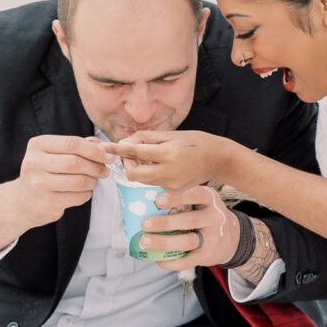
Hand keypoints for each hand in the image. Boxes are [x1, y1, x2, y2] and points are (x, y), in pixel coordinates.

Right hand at [4, 135, 113, 231]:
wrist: (23, 201)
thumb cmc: (44, 172)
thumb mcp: (55, 153)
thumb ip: (78, 146)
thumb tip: (102, 146)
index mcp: (38, 145)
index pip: (72, 143)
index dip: (94, 150)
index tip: (108, 155)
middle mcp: (34, 163)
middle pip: (75, 163)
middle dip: (96, 167)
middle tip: (105, 170)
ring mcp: (38, 184)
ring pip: (79, 181)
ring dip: (93, 182)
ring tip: (93, 181)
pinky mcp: (46, 202)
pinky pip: (77, 197)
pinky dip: (86, 194)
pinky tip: (83, 192)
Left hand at [102, 130, 232, 192]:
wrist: (219, 159)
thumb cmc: (197, 143)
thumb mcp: (173, 134)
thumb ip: (147, 138)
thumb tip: (126, 142)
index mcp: (168, 154)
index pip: (135, 152)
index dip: (119, 148)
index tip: (108, 146)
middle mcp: (168, 172)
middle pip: (133, 174)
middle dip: (127, 163)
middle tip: (131, 153)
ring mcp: (171, 185)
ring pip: (142, 179)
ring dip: (138, 168)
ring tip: (147, 157)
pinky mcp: (173, 192)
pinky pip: (153, 183)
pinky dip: (151, 174)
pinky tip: (160, 165)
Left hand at [138, 185, 240, 271]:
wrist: (231, 237)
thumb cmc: (205, 214)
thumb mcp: (202, 200)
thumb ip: (183, 197)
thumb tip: (146, 197)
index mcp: (210, 199)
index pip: (195, 195)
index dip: (176, 198)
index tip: (157, 201)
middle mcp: (214, 217)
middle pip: (189, 220)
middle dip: (164, 223)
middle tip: (145, 223)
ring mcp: (213, 238)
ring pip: (187, 241)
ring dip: (164, 242)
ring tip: (145, 241)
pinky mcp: (208, 255)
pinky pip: (187, 261)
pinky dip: (170, 262)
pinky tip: (157, 259)